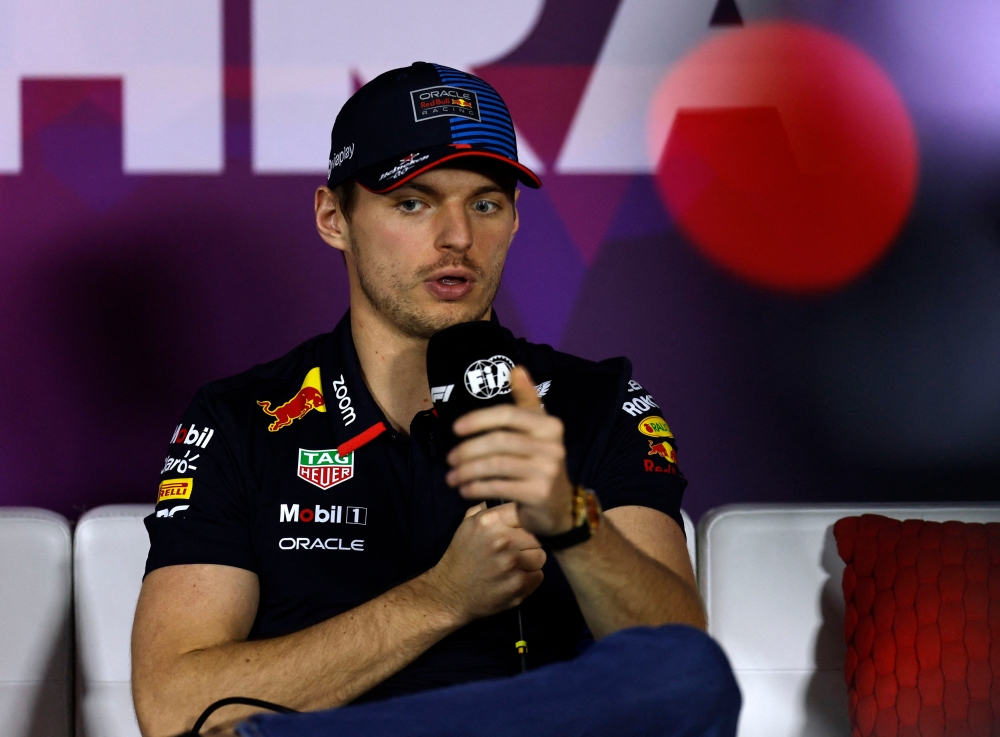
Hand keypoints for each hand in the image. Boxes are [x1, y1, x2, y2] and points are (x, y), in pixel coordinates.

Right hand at [429, 502, 545, 622]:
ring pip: (540, 555)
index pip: (523, 512)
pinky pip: (538, 575)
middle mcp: (502, 540)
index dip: (523, 522)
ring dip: (530, 562)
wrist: (450, 593)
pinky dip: (529, 579)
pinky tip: (512, 579)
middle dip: (527, 543)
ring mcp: (512, 564)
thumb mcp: (466, 526)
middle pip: (536, 535)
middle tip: (514, 552)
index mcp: (489, 522)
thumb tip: (499, 492)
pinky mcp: (519, 585)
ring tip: (513, 566)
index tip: (518, 530)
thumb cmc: (460, 557)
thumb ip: (485, 509)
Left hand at [446, 366, 574, 535]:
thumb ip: (526, 400)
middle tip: (450, 459)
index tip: (456, 428)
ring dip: (467, 471)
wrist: (559, 507)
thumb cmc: (540, 462)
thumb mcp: (537, 430)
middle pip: (499, 441)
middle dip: (468, 450)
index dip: (479, 419)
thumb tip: (515, 369)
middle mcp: (553, 446)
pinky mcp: (539, 494)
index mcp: (550, 425)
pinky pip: (499, 487)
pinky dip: (476, 488)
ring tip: (452, 477)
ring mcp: (547, 470)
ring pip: (496, 465)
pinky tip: (465, 489)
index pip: (509, 415)